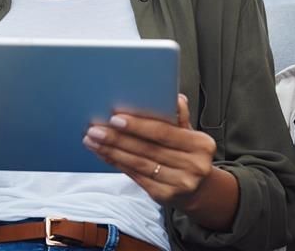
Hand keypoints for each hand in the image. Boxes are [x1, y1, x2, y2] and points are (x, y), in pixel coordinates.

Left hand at [83, 94, 216, 210]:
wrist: (197, 188)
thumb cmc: (189, 154)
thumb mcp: (190, 133)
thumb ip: (179, 117)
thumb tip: (172, 98)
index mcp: (201, 144)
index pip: (164, 132)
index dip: (138, 126)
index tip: (115, 118)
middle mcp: (193, 166)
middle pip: (148, 149)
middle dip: (118, 138)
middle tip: (96, 129)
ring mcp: (180, 183)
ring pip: (139, 164)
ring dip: (113, 151)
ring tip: (93, 140)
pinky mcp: (165, 196)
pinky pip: (136, 177)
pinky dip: (118, 164)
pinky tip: (104, 154)